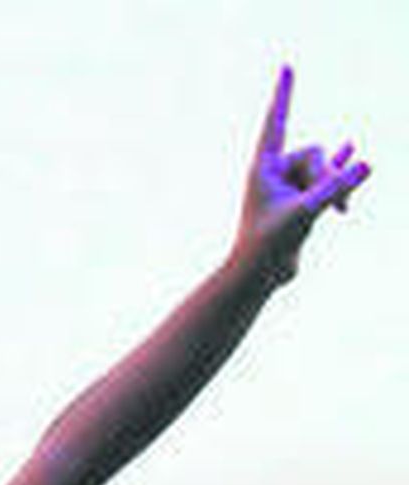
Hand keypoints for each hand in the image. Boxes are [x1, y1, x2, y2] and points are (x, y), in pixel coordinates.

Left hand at [236, 66, 369, 282]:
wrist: (260, 276)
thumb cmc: (269, 246)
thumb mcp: (306, 214)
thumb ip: (336, 188)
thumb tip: (366, 163)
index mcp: (263, 168)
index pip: (276, 122)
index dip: (284, 94)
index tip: (287, 66)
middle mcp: (274, 171)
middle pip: (316, 154)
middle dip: (328, 178)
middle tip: (329, 207)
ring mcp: (289, 183)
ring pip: (326, 169)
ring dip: (338, 190)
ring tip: (343, 214)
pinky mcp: (302, 197)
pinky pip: (326, 172)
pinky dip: (340, 165)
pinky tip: (352, 148)